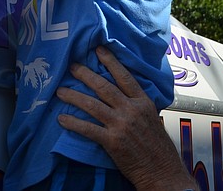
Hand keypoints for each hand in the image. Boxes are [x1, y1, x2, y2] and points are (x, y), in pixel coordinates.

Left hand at [56, 46, 195, 190]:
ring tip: (60, 91)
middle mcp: (131, 110)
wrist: (163, 172)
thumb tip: (125, 95)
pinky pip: (88, 128)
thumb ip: (139, 106)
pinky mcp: (112, 141)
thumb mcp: (154, 119)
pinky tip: (62, 119)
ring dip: (73, 96)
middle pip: (104, 87)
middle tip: (72, 66)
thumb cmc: (159, 148)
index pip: (125, 77)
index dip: (111, 62)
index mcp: (143, 103)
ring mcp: (121, 125)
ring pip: (92, 105)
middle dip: (86, 74)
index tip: (99, 50)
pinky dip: (73, 123)